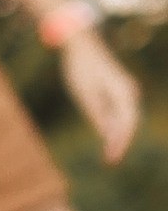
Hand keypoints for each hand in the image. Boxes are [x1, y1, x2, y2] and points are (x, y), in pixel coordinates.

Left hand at [60, 30, 140, 165]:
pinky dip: (115, 129)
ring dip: (119, 139)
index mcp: (123, 92)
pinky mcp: (119, 94)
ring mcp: (126, 93)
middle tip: (110, 163)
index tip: (112, 157)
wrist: (82, 47)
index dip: (121, 142)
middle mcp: (129, 92)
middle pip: (129, 124)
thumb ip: (98, 114)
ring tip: (109, 158)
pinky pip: (120, 115)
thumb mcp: (85, 95)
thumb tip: (108, 136)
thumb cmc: (81, 69)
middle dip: (120, 144)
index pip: (127, 123)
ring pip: (126, 121)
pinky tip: (108, 142)